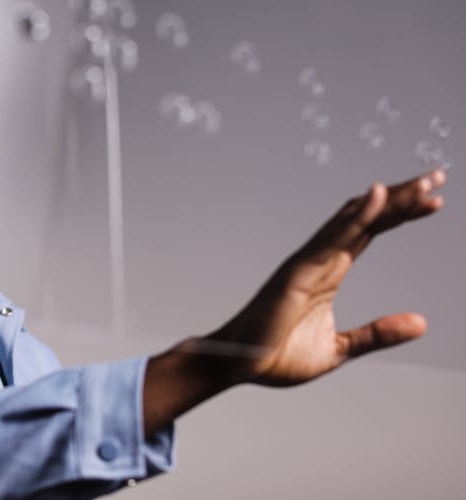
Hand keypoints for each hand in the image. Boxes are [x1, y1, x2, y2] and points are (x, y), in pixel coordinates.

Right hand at [210, 167, 446, 386]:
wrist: (241, 365)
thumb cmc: (278, 355)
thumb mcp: (341, 348)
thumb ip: (378, 334)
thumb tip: (422, 322)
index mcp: (330, 272)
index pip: (370, 232)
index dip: (400, 213)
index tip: (434, 200)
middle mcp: (321, 260)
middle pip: (366, 217)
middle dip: (402, 196)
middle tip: (437, 176)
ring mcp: (308, 263)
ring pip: (354, 220)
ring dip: (390, 200)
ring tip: (425, 182)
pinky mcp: (297, 272)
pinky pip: (331, 239)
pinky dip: (356, 216)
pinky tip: (379, 196)